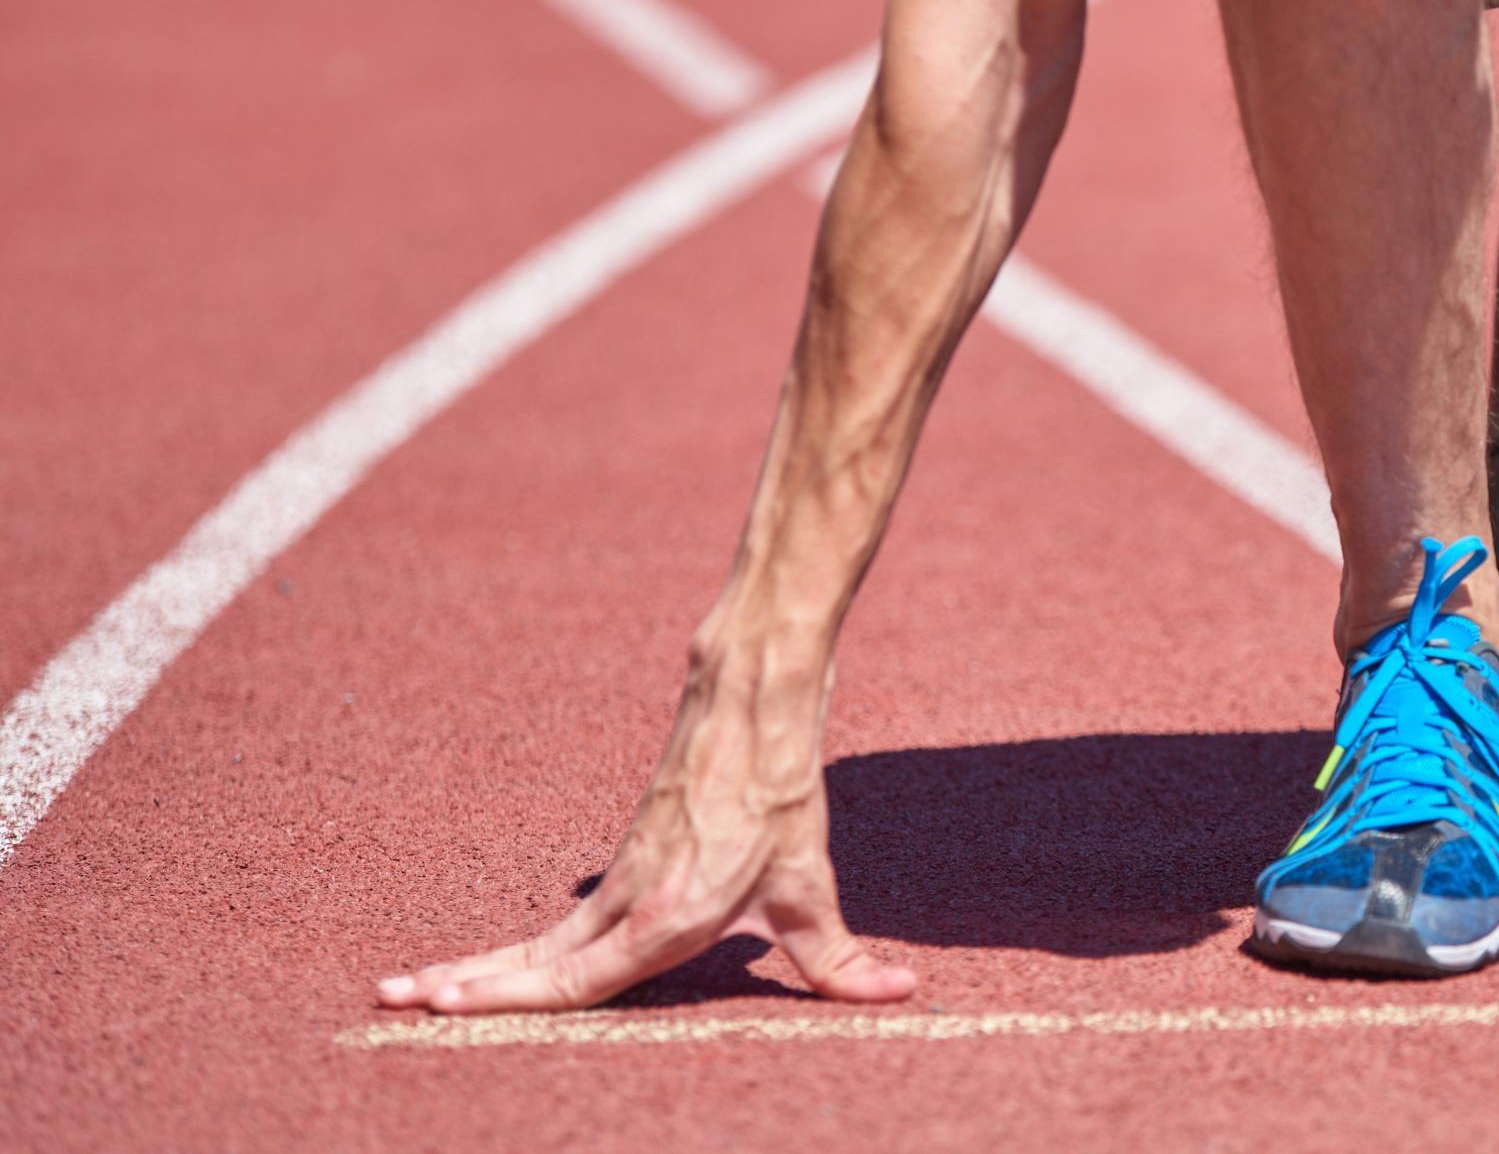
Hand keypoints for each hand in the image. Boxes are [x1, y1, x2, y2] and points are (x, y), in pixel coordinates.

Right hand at [376, 646, 916, 1013]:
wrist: (751, 698)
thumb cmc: (780, 791)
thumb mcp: (813, 884)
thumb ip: (842, 960)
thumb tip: (900, 996)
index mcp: (667, 918)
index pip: (578, 979)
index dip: (510, 1000)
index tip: (445, 1008)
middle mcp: (630, 902)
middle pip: (533, 962)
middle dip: (462, 987)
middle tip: (390, 1001)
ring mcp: (620, 878)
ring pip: (538, 940)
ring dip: (476, 965)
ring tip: (408, 986)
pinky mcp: (625, 857)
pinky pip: (562, 919)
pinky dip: (520, 947)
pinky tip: (488, 964)